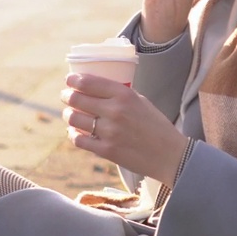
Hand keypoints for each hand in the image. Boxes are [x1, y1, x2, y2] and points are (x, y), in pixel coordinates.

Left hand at [60, 73, 189, 184]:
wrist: (169, 155)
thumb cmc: (156, 126)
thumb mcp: (141, 101)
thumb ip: (119, 95)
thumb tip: (93, 90)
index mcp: (125, 95)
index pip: (88, 82)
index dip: (73, 80)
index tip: (69, 80)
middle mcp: (115, 111)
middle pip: (77, 99)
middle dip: (67, 96)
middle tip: (66, 96)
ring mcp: (109, 132)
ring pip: (74, 119)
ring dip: (69, 115)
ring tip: (70, 114)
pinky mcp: (106, 150)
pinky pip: (78, 140)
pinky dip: (74, 134)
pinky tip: (76, 132)